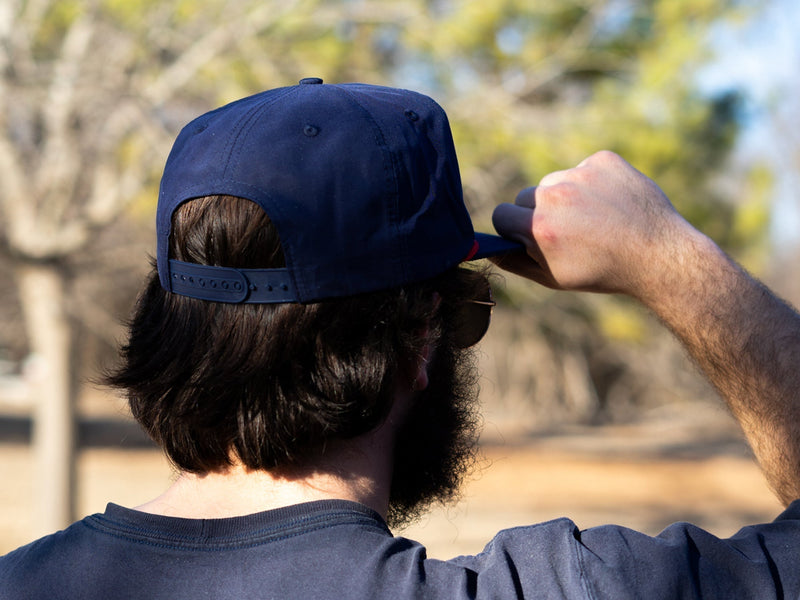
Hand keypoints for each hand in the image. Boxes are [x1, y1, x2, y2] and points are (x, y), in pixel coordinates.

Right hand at [491, 151, 692, 297]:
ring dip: (564, 197)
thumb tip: (489, 248)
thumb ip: (514, 262)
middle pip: (525, 196)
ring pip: (553, 181)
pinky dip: (591, 184)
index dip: (513, 229)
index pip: (501, 214)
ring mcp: (580, 173)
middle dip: (538, 213)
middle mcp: (555, 195)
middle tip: (566, 232)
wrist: (659, 255)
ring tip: (592, 220)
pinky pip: (582, 169)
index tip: (527, 237)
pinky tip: (609, 205)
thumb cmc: (603, 272)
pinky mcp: (603, 160)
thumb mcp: (553, 278)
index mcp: (538, 228)